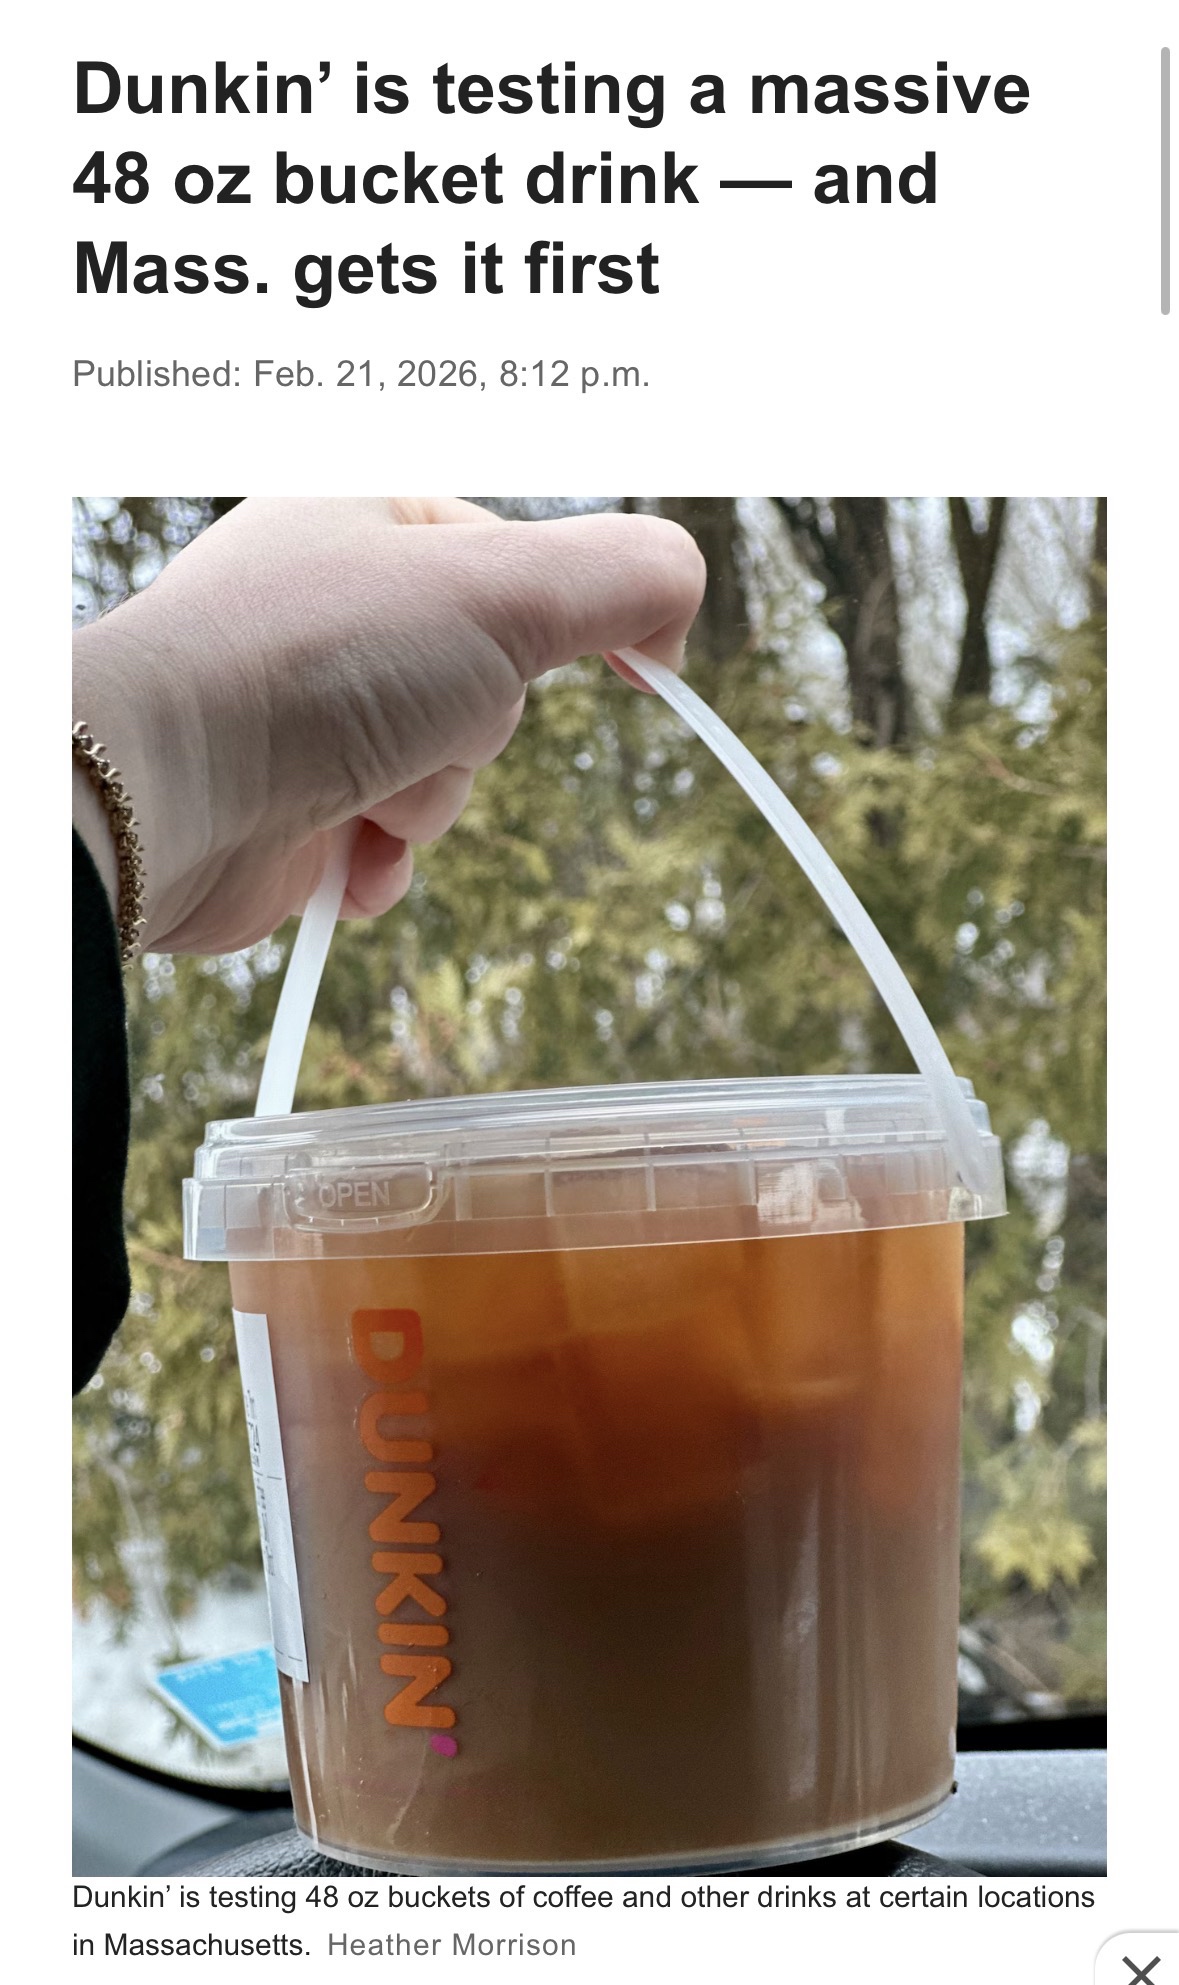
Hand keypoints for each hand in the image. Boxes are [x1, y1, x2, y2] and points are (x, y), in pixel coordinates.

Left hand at [72, 498, 704, 952]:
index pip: (521, 567)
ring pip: (445, 770)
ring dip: (427, 801)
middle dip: (473, 730)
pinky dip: (381, 859)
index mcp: (369, 516)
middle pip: (489, 682)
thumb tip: (673, 619)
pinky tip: (345, 853)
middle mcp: (332, 606)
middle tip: (421, 719)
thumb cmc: (317, 666)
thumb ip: (626, 578)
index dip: (571, 620)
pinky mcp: (285, 802)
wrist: (170, 791)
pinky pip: (385, 840)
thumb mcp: (507, 588)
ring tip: (367, 790)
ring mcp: (305, 707)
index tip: (638, 671)